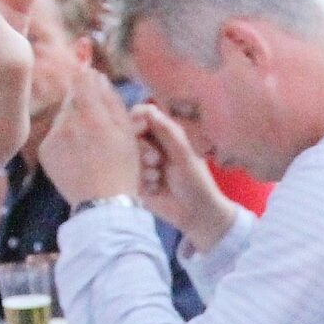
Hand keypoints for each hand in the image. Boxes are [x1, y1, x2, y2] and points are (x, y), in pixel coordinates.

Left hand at [40, 63, 141, 205]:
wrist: (104, 206)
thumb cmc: (123, 169)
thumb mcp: (127, 132)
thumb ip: (110, 99)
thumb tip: (96, 74)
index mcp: (92, 116)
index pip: (82, 78)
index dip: (86, 70)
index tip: (87, 62)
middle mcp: (68, 124)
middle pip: (72, 97)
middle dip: (84, 103)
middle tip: (98, 122)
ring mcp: (53, 138)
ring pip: (63, 116)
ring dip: (74, 122)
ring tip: (90, 145)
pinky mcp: (45, 151)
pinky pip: (55, 134)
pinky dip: (65, 139)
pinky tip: (78, 155)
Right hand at [130, 101, 241, 248]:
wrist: (196, 215)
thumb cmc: (197, 181)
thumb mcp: (184, 154)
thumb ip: (167, 132)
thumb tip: (148, 109)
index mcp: (165, 133)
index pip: (141, 114)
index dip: (136, 120)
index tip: (140, 129)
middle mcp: (152, 145)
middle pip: (130, 134)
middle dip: (141, 148)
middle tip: (156, 161)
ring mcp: (143, 163)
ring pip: (127, 155)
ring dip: (142, 167)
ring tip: (158, 178)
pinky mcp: (136, 180)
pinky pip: (127, 174)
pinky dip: (140, 181)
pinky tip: (154, 190)